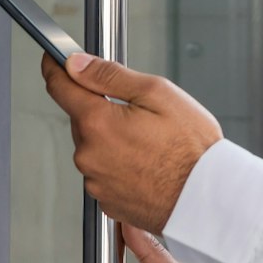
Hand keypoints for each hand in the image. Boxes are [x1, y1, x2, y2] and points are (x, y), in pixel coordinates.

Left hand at [41, 53, 221, 233]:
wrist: (208, 199)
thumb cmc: (192, 149)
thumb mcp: (158, 93)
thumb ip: (110, 75)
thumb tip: (77, 64)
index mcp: (98, 123)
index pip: (59, 87)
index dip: (56, 68)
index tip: (54, 61)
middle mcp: (89, 155)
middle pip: (81, 119)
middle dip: (102, 110)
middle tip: (140, 114)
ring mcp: (96, 182)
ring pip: (94, 147)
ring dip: (112, 139)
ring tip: (151, 144)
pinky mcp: (107, 202)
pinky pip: (105, 173)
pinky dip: (120, 165)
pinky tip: (148, 164)